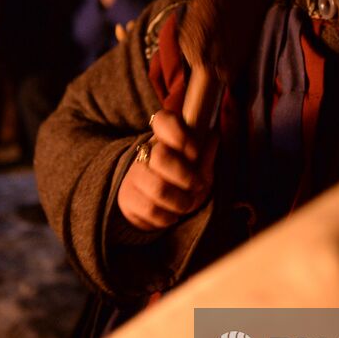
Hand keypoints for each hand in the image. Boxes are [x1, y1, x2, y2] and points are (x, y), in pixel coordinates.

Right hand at [116, 110, 217, 230]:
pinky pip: (150, 209)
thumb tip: (211, 136)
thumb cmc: (184, 182)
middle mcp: (147, 153)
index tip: (194, 151)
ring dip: (180, 201)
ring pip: (157, 188)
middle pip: (161, 157)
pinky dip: (167, 217)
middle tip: (197, 186)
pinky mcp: (127, 197)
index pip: (163, 120)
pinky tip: (171, 216)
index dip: (179, 133)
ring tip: (186, 205)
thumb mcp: (201, 168)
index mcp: (166, 138)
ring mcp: (135, 175)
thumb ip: (206, 155)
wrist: (159, 207)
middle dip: (186, 176)